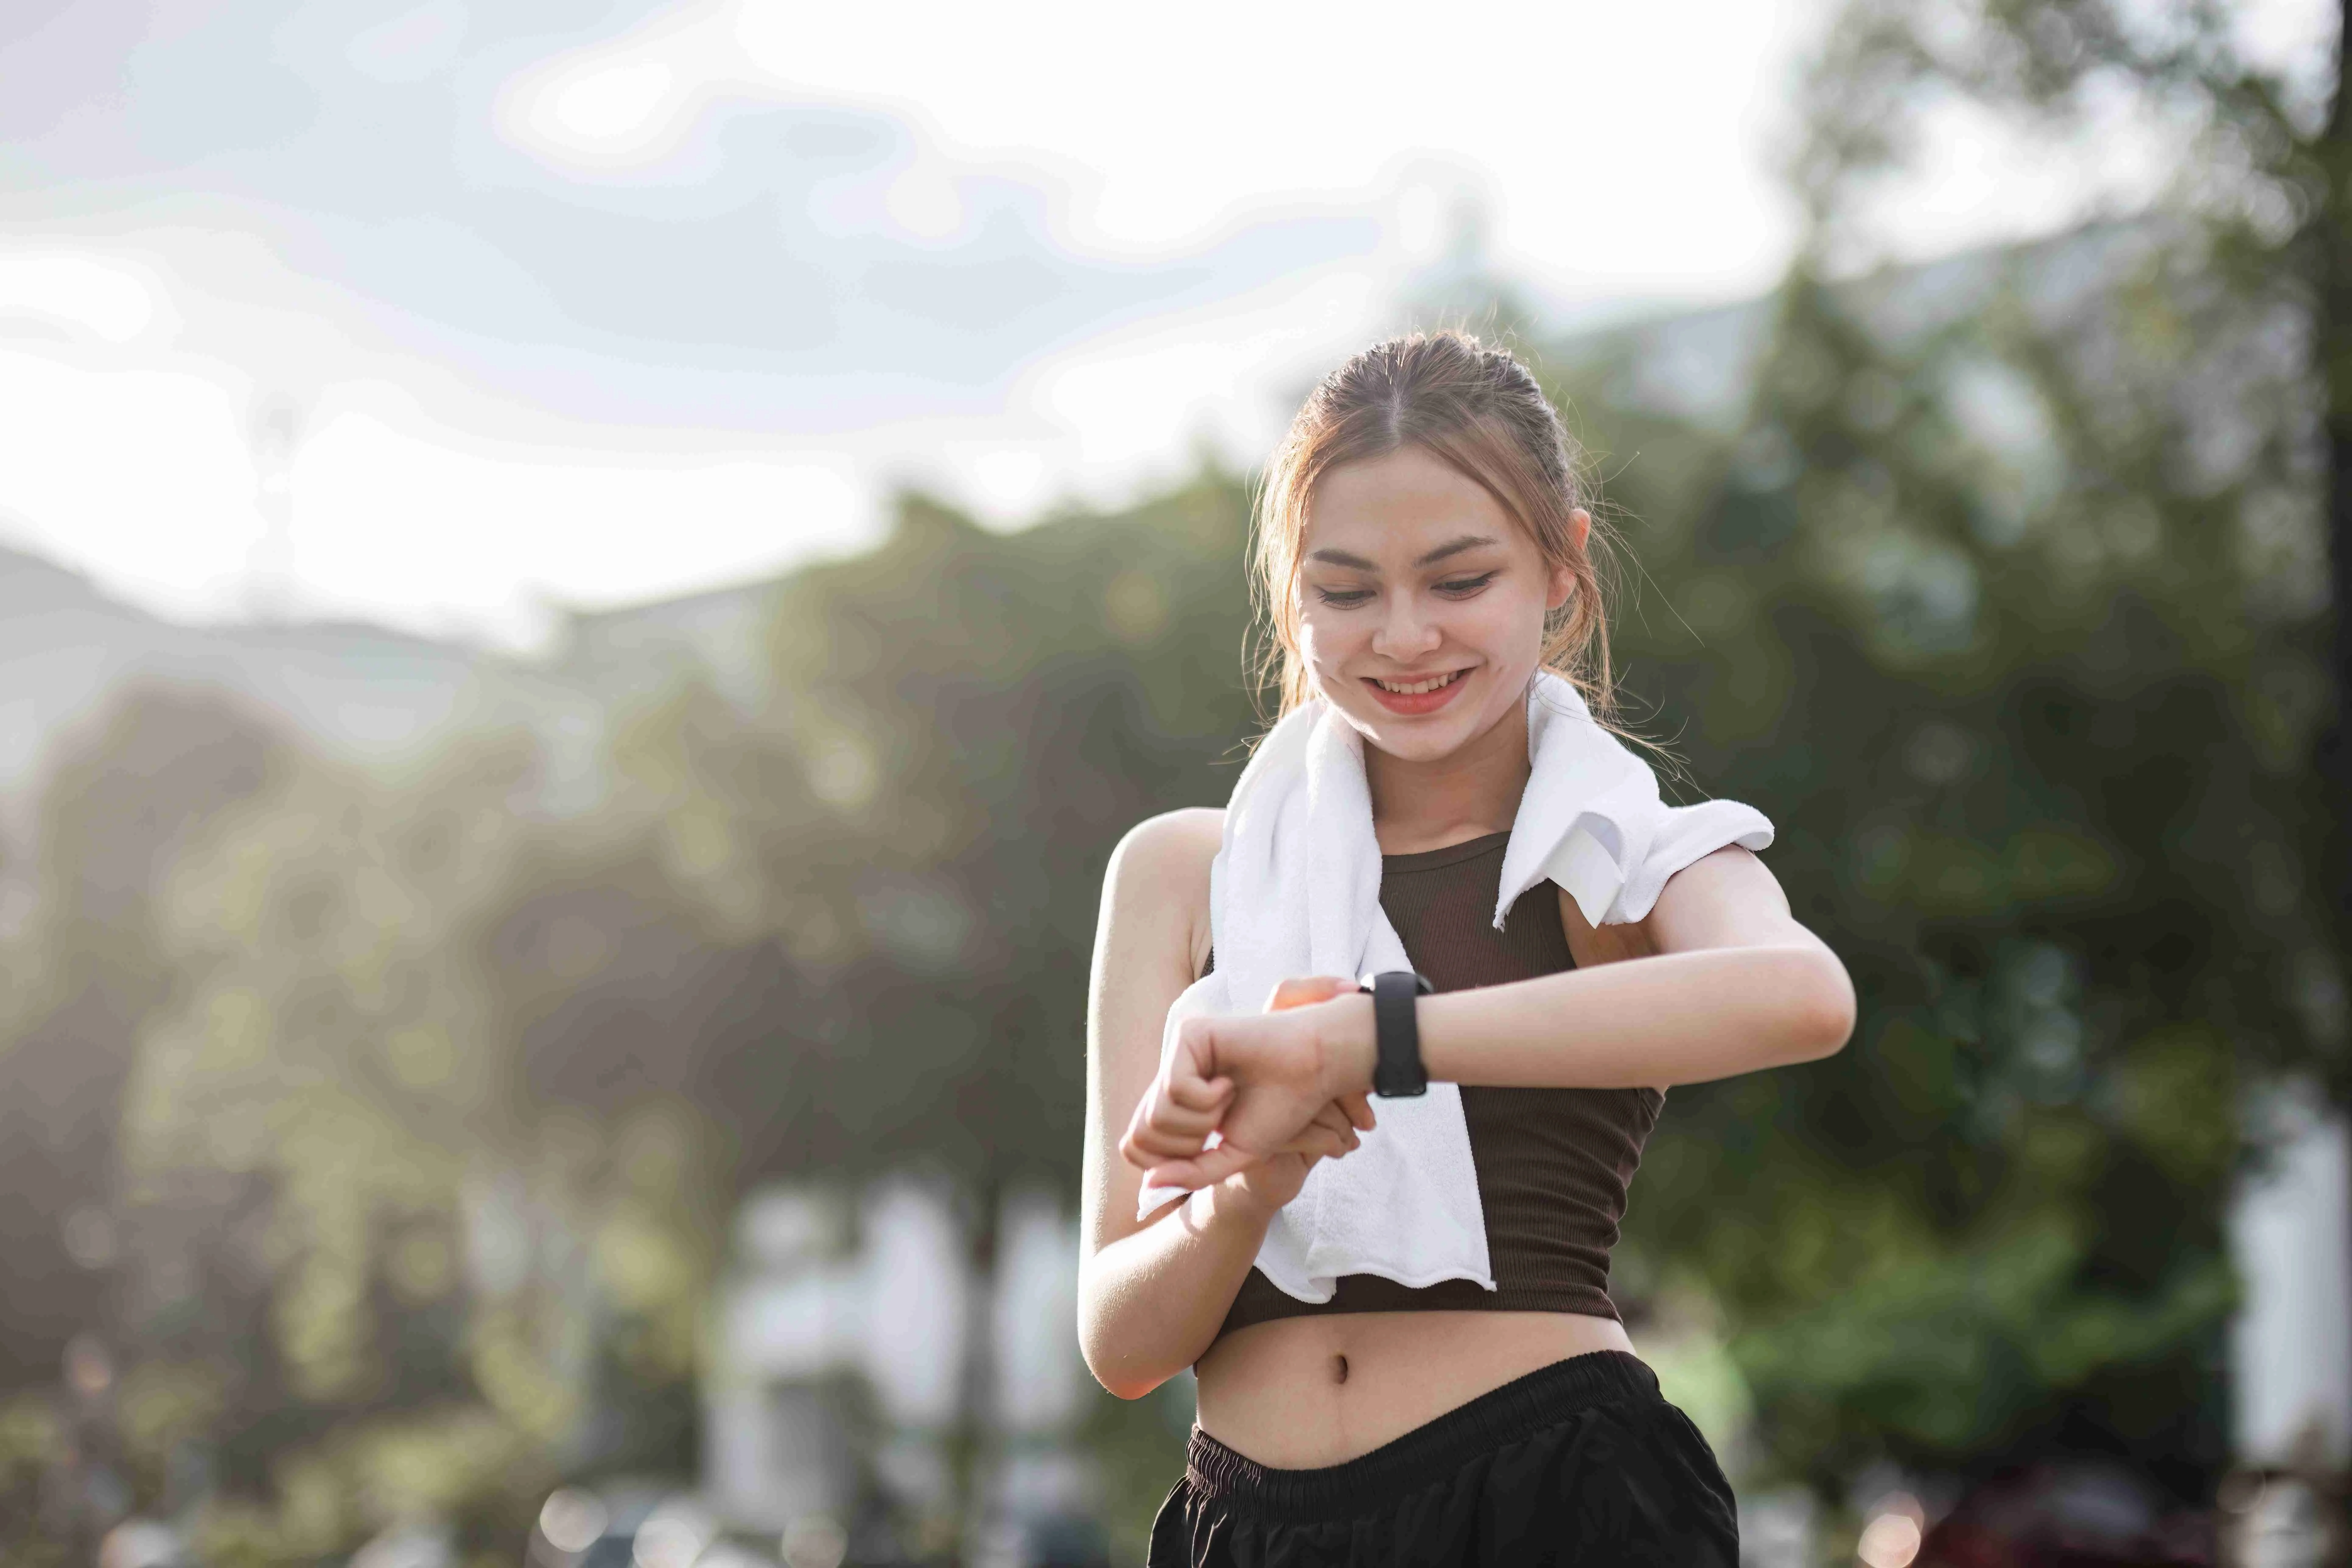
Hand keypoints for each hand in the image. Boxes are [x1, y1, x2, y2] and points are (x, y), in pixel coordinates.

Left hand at [1120, 975, 1377, 1190]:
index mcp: (1174, 1104)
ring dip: (1202, 1120)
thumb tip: (1148, 1185)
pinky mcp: (1187, 1034)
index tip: (1209, 1146)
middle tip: (1223, 1121)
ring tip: (1230, 1097)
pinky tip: (1229, 1082)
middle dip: (1188, 1143)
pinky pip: (1175, 1087)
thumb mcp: (1233, 1155)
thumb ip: (1192, 1174)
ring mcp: (1175, 1054)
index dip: (1167, 1162)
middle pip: (1139, 1136)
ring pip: (1156, 1114)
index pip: (1135, 1147)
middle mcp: (1168, 1077)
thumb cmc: (1279, 1109)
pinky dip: (1207, 1099)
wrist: (1315, 1071)